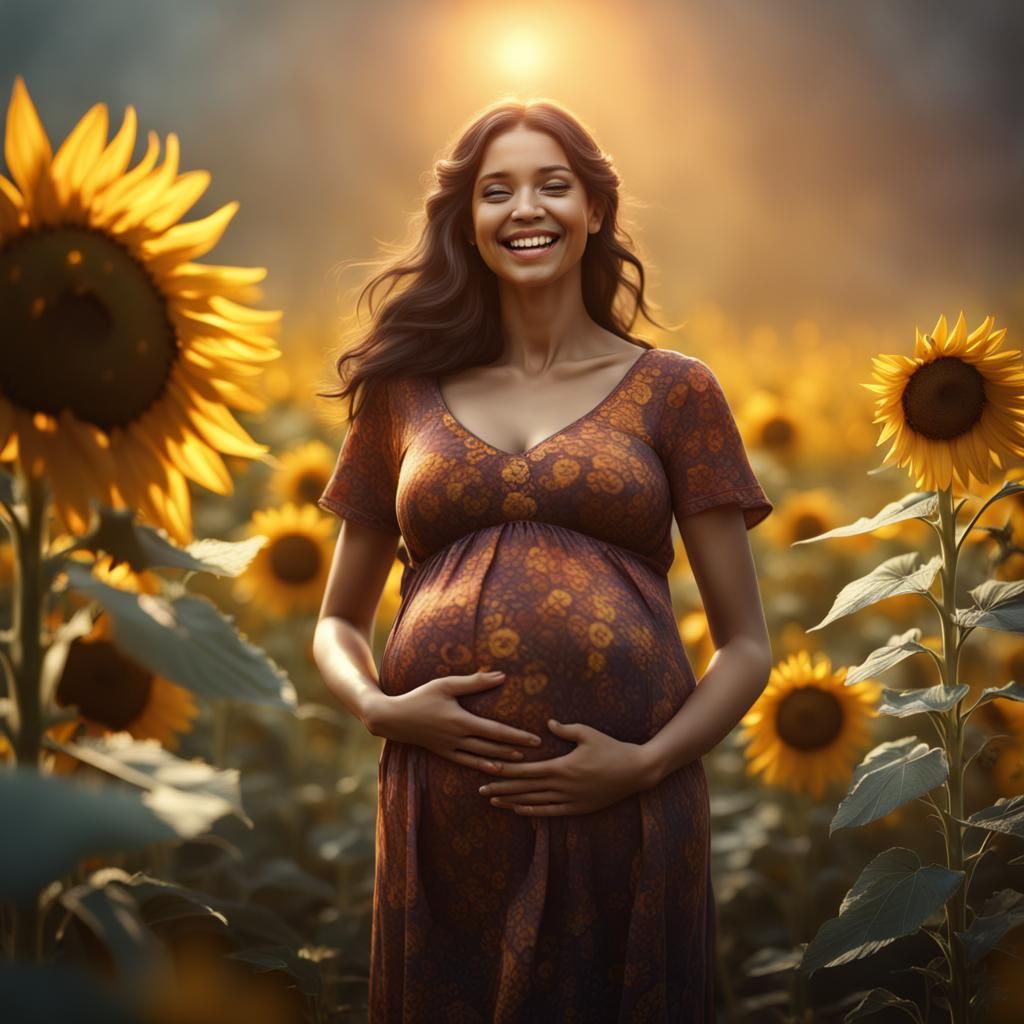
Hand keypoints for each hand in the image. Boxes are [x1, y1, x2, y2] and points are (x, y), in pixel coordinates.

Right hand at [370, 670, 542, 769]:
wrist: (392, 718)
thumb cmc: (420, 696)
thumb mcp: (446, 685)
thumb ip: (474, 682)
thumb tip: (501, 676)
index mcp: (461, 721)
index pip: (495, 731)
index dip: (517, 736)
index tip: (535, 739)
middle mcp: (458, 738)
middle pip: (492, 747)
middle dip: (515, 749)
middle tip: (537, 752)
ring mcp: (450, 748)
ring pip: (482, 757)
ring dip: (503, 760)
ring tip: (521, 763)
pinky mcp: (443, 752)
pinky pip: (467, 762)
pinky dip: (482, 766)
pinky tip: (495, 768)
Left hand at [477, 718, 652, 815]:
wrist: (636, 771)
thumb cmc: (612, 748)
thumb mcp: (588, 733)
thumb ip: (565, 729)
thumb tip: (548, 723)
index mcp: (562, 767)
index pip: (526, 771)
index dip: (505, 772)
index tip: (487, 771)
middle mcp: (562, 786)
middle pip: (525, 788)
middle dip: (502, 788)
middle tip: (481, 789)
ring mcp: (570, 799)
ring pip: (534, 802)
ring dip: (512, 802)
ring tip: (494, 801)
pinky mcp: (578, 808)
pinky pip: (550, 812)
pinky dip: (533, 811)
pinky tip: (519, 810)